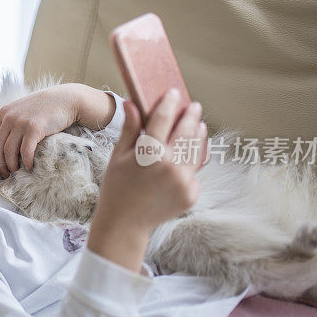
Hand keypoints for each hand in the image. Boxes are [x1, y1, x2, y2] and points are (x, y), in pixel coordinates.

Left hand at [0, 85, 76, 177]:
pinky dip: (26, 162)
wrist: (66, 99)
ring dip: (12, 166)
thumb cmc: (45, 107)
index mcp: (4, 113)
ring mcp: (21, 123)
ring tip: (18, 172)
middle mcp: (9, 117)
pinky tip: (30, 166)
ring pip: (9, 152)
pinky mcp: (34, 129)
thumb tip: (5, 144)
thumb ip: (12, 122)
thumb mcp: (22, 110)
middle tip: (6, 174)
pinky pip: (25, 152)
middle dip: (0, 164)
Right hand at [94, 88, 207, 236]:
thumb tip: (131, 102)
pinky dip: (192, 162)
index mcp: (149, 153)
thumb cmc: (117, 188)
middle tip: (194, 106)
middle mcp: (170, 165)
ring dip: (199, 135)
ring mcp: (183, 181)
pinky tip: (188, 155)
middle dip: (191, 115)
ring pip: (197, 150)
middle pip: (186, 131)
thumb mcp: (118, 156)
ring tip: (199, 125)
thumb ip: (130, 128)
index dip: (169, 103)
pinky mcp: (191, 194)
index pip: (163, 119)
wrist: (125, 224)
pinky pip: (195, 171)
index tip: (174, 93)